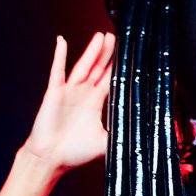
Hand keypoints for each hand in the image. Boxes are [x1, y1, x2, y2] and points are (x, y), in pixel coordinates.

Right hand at [23, 32, 114, 171]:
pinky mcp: (54, 93)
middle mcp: (82, 94)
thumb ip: (123, 137)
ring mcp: (68, 92)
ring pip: (83, 66)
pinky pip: (58, 71)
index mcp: (94, 103)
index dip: (118, 67)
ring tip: (101, 36)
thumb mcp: (106, 144)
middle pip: (98, 68)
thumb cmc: (75, 152)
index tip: (128, 54)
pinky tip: (61, 42)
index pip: (110, 80)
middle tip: (117, 37)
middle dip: (108, 53)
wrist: (51, 159)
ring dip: (92, 51)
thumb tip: (144, 139)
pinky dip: (59, 56)